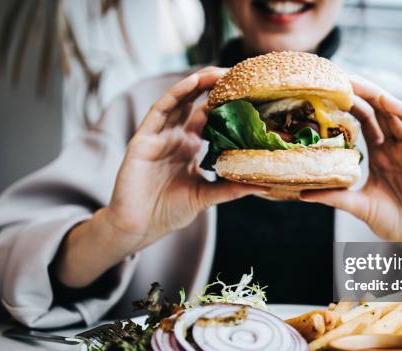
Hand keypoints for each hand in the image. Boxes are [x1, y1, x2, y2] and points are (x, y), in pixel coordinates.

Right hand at [56, 67, 264, 287]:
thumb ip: (230, 189)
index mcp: (190, 148)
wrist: (138, 228)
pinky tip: (192, 83)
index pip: (211, 118)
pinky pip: (159, 110)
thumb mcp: (206, 197)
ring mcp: (159, 136)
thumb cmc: (168, 212)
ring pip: (179, 100)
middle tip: (238, 73)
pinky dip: (175, 94)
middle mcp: (176, 137)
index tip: (250, 92)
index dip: (228, 103)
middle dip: (215, 87)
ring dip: (197, 84)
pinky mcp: (143, 139)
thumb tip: (262, 185)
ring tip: (218, 71)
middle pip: (197, 104)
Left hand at [302, 75, 401, 242]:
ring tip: (357, 82)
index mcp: (380, 154)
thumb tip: (301, 192)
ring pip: (395, 113)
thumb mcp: (358, 206)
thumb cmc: (394, 222)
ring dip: (377, 95)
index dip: (349, 104)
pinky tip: (386, 100)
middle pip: (378, 111)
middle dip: (360, 92)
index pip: (364, 121)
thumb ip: (335, 196)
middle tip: (338, 76)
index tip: (327, 91)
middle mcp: (396, 146)